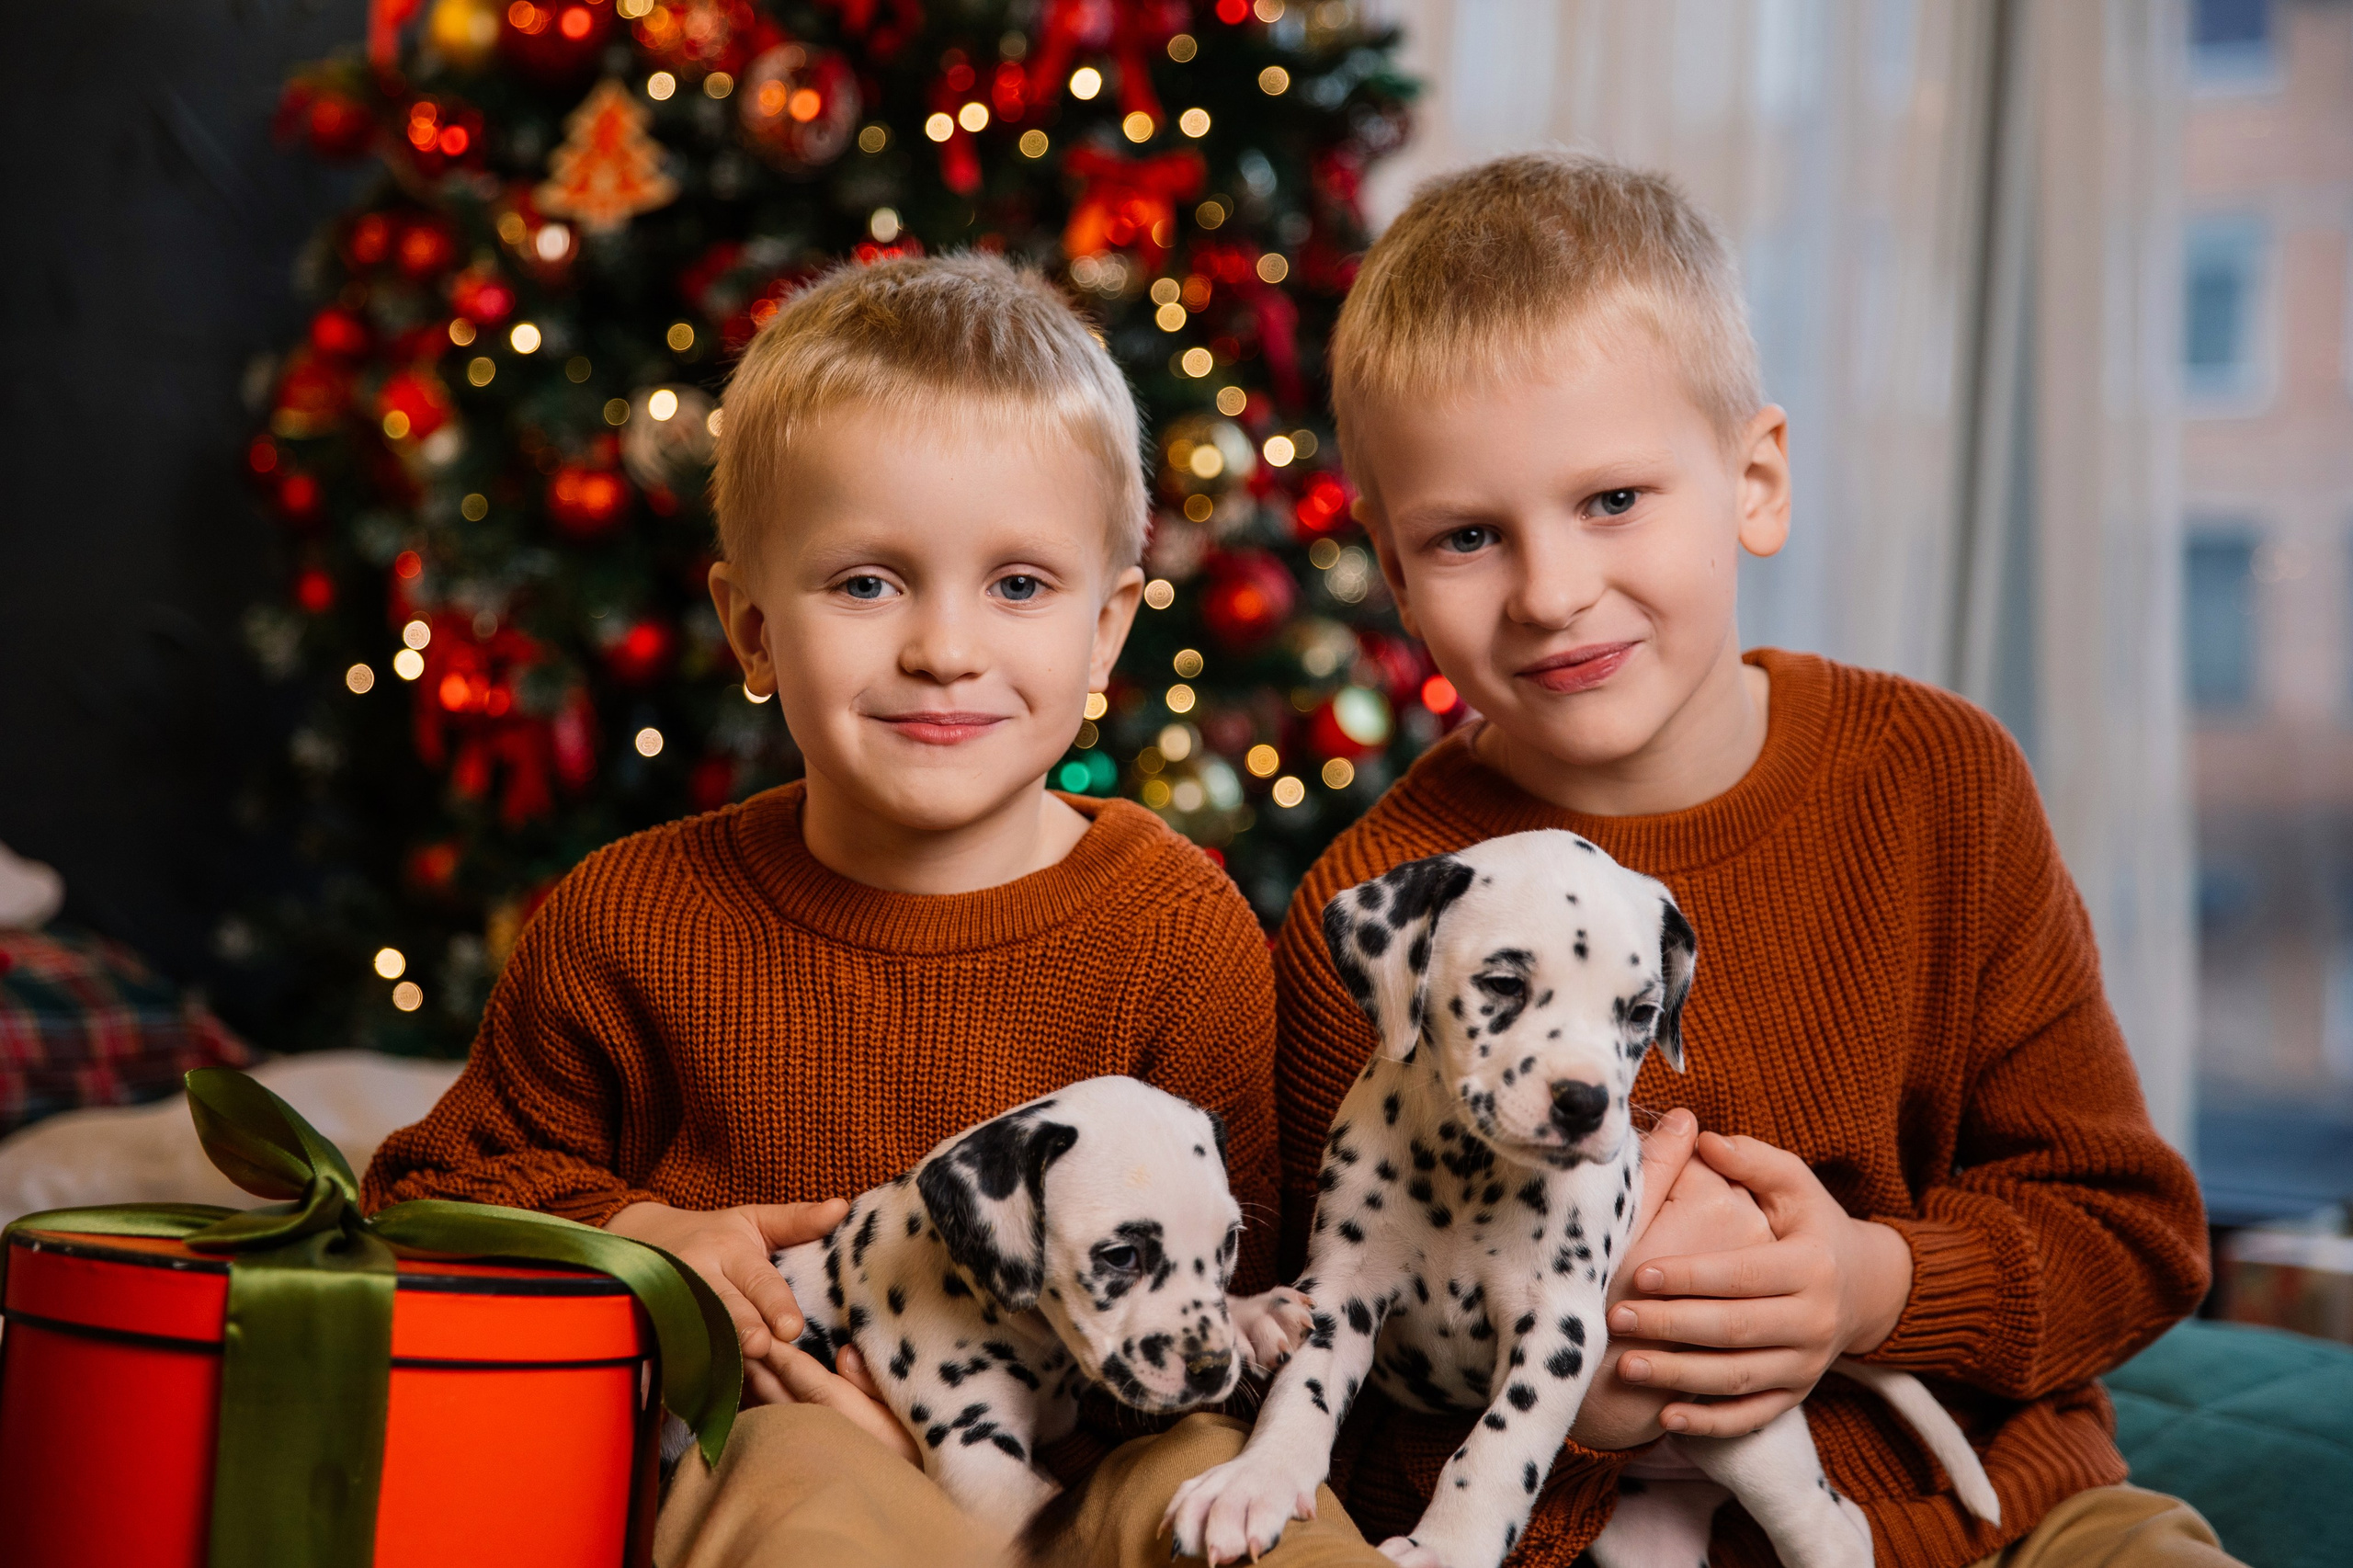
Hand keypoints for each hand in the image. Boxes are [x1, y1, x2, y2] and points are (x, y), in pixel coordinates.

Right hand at [605, 1198, 848, 1361]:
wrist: (644, 1242)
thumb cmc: (715, 1235)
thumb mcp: (754, 1220)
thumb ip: (797, 1221)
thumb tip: (841, 1207)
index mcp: (727, 1251)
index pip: (757, 1280)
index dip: (774, 1304)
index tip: (792, 1328)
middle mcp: (697, 1277)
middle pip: (723, 1307)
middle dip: (741, 1328)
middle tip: (762, 1348)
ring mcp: (671, 1305)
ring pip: (695, 1332)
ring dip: (714, 1353)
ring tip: (736, 1373)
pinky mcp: (654, 1329)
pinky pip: (670, 1353)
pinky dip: (685, 1372)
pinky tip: (703, 1394)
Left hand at [748, 1340, 923, 1464]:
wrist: (902, 1511)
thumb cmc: (917, 1456)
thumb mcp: (910, 1415)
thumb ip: (876, 1385)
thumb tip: (844, 1354)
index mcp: (846, 1418)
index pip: (806, 1378)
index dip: (784, 1354)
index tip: (765, 1330)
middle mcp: (819, 1436)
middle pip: (779, 1395)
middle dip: (759, 1364)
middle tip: (737, 1334)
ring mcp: (805, 1457)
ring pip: (768, 1415)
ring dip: (751, 1387)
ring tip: (737, 1361)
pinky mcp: (796, 1471)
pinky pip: (768, 1436)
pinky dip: (753, 1414)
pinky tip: (745, 1401)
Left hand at [1605, 1132, 1913, 1437]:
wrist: (1866, 1287)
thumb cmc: (1811, 1225)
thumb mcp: (1794, 1184)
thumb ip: (1752, 1159)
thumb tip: (1703, 1136)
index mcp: (1811, 1265)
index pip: (1743, 1274)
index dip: (1691, 1276)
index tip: (1639, 1273)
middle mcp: (1815, 1320)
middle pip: (1736, 1328)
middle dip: (1672, 1326)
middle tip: (1616, 1318)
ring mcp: (1807, 1364)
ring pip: (1739, 1377)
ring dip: (1680, 1376)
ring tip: (1626, 1367)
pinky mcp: (1796, 1394)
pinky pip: (1753, 1416)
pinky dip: (1711, 1423)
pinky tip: (1666, 1419)